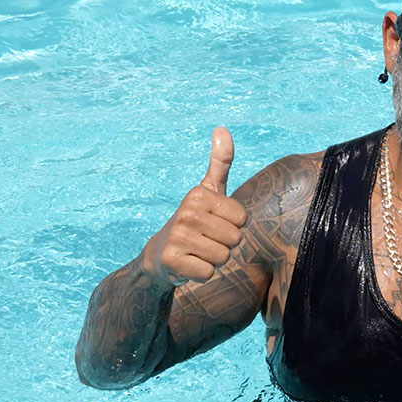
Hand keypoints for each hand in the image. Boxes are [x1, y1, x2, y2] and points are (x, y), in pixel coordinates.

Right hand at [141, 127, 247, 286]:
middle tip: (205, 240)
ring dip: (214, 259)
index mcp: (199, 195)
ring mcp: (178, 237)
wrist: (159, 254)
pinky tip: (189, 264)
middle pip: (235, 239)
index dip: (232, 225)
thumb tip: (222, 128)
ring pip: (224, 257)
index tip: (213, 223)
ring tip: (198, 251)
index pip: (242, 219)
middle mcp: (186, 213)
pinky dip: (202, 273)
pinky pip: (208, 273)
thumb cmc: (193, 220)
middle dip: (224, 244)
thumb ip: (220, 162)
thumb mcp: (208, 190)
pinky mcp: (172, 261)